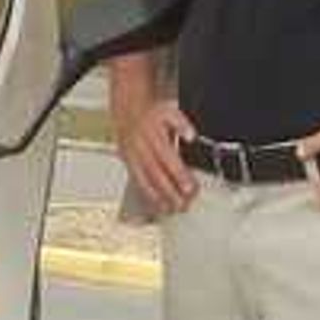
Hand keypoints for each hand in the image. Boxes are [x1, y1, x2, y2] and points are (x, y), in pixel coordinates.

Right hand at [112, 87, 199, 214]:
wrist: (127, 109)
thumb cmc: (152, 114)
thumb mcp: (169, 111)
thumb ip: (181, 123)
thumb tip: (192, 135)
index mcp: (153, 135)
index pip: (168, 158)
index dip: (179, 175)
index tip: (191, 189)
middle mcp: (141, 147)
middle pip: (156, 173)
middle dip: (170, 191)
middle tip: (183, 205)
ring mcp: (133, 157)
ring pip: (145, 180)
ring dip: (158, 197)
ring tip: (171, 209)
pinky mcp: (128, 163)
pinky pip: (137, 181)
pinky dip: (147, 195)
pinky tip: (157, 204)